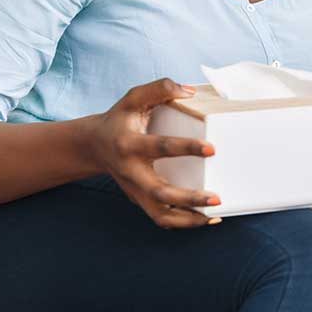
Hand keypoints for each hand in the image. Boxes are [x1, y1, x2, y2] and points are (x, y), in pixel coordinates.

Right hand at [80, 78, 220, 228]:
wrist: (94, 146)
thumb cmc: (119, 119)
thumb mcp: (133, 99)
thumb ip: (159, 89)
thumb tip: (189, 90)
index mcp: (130, 144)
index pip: (160, 147)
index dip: (186, 148)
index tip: (212, 149)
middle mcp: (131, 172)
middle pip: (160, 192)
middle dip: (189, 198)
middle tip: (217, 198)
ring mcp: (135, 190)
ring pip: (160, 214)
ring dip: (188, 220)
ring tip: (215, 216)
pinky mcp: (140, 200)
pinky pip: (162, 217)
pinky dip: (183, 222)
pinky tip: (206, 218)